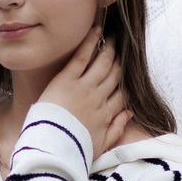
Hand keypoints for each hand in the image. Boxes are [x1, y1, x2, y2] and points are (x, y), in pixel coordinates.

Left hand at [39, 28, 132, 151]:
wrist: (51, 147)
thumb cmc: (71, 149)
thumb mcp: (99, 146)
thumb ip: (116, 130)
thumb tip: (130, 114)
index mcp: (105, 114)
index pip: (122, 94)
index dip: (126, 82)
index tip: (127, 73)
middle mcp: (98, 98)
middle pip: (116, 74)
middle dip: (121, 60)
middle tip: (123, 47)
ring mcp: (84, 87)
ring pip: (103, 62)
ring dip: (109, 48)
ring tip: (113, 36)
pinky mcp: (67, 80)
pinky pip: (81, 57)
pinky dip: (90, 42)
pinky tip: (96, 30)